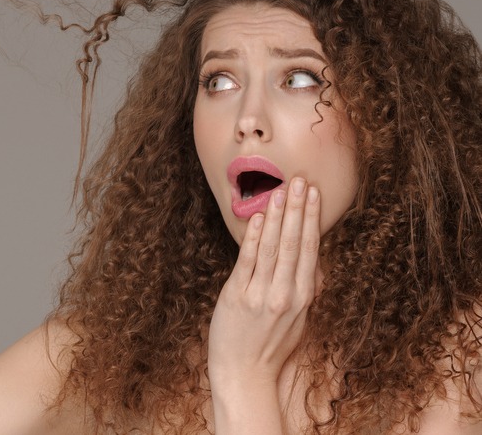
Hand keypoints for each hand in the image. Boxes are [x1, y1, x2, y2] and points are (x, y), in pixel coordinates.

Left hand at [207, 177, 320, 390]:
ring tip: (281, 190)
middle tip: (301, 180)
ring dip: (278, 216)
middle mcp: (286, 294)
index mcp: (304, 297)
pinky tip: (258, 216)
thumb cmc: (271, 346)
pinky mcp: (237, 295)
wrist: (245, 373)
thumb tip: (313, 262)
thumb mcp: (298, 320)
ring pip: (272, 247)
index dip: (312, 220)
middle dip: (298, 209)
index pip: (310, 250)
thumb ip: (305, 290)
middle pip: (293, 243)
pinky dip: (253, 236)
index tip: (315, 195)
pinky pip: (247, 260)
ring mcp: (261, 294)